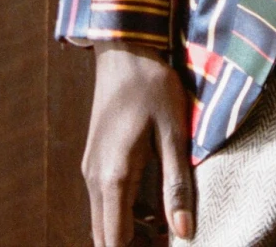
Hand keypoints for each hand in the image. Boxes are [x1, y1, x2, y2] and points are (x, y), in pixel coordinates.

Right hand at [82, 43, 194, 245]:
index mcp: (114, 177)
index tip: (165, 246)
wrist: (124, 48)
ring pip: (102, 220)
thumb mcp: (173, 133)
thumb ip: (176, 184)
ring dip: (128, 231)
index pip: (114, 241)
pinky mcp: (94, 158)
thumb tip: (184, 232)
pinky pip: (104, 200)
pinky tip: (152, 203)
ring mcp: (91, 168)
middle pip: (104, 237)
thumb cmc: (152, 85)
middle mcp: (95, 179)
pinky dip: (123, 212)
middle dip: (132, 245)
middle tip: (166, 237)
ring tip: (164, 224)